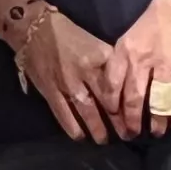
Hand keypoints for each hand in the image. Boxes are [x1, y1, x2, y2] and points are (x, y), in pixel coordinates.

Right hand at [3, 0, 124, 145]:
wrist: (33, 29)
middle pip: (106, 102)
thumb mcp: (96, 42)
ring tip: (104, 140)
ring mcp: (66, 84)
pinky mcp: (50, 91)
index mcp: (100, 58)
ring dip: (97, 128)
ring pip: (86, 111)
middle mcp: (85, 73)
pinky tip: (80, 137)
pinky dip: (71, 127)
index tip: (136, 115)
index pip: (119, 86)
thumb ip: (109, 62)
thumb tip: (126, 83)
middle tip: (127, 135)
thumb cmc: (69, 33)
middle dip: (118, 121)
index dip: (128, 104)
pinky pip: (63, 113)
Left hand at [107, 0, 170, 138]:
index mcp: (124, 52)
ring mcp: (164, 66)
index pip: (112, 86)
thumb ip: (122, 63)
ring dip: (155, 122)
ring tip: (155, 133)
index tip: (113, 120)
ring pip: (156, 102)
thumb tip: (115, 90)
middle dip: (131, 122)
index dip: (112, 107)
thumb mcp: (128, 39)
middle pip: (133, 99)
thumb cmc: (153, 23)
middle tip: (131, 134)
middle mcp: (141, 61)